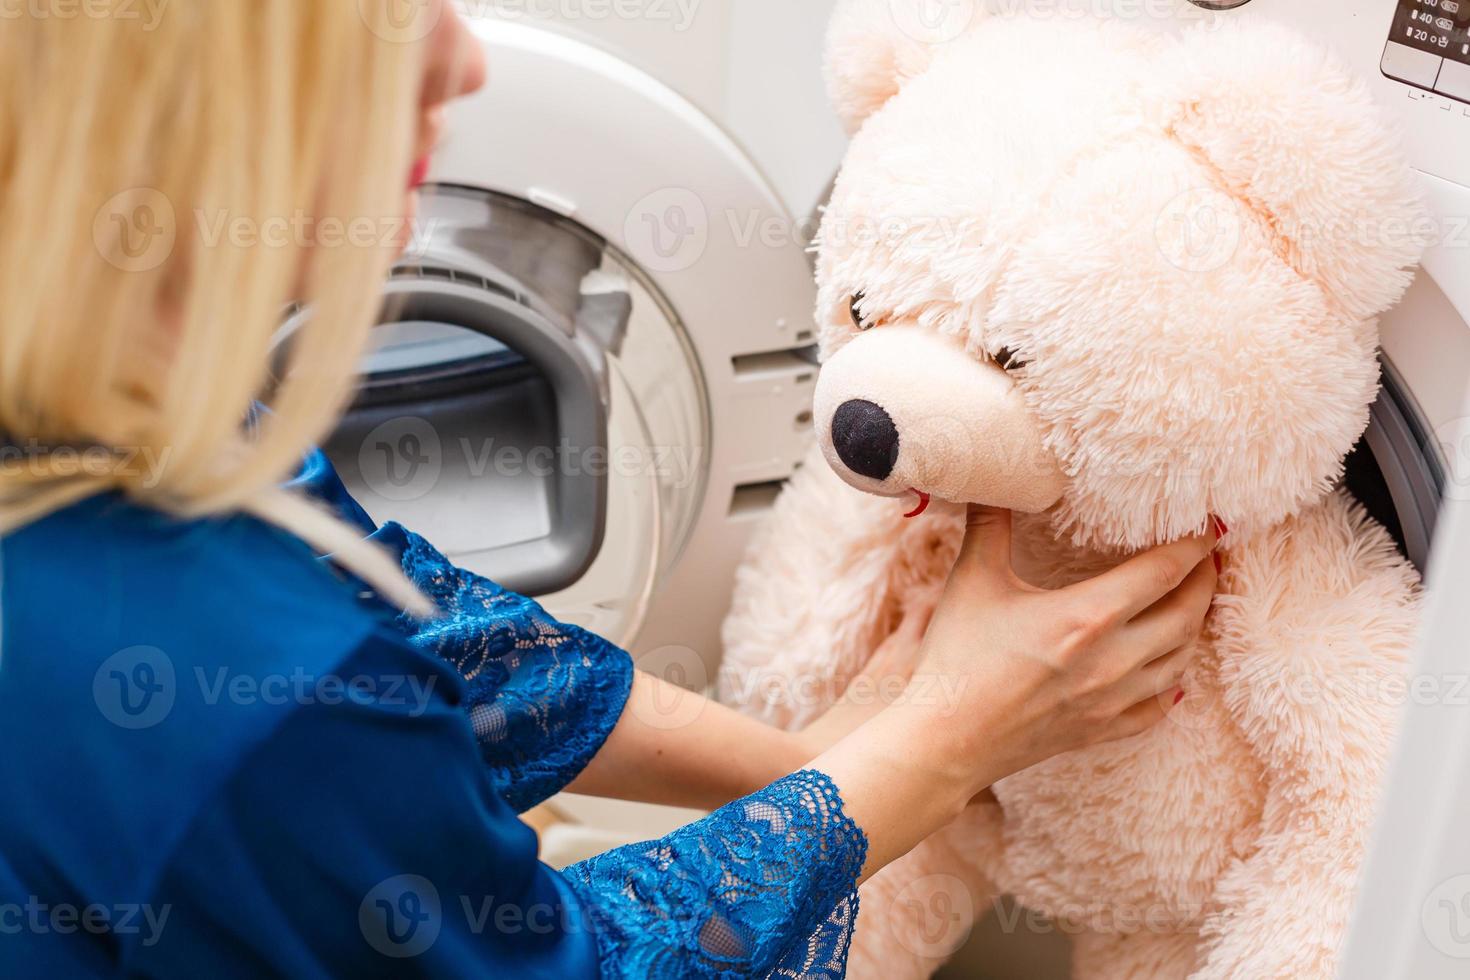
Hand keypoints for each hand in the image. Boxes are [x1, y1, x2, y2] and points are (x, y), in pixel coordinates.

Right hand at [910, 505, 1218, 791]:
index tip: (1208, 527)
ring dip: (1194, 628)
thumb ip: (990, 525)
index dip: (1192, 546)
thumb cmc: (956, 657)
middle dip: (1204, 582)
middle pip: (1187, 615)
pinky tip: (1173, 674)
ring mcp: (1111, 700)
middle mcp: (1113, 659)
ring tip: (1193, 604)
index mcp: (1088, 616)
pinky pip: (1159, 708)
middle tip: (1206, 559)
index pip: (1163, 572)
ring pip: (1181, 661)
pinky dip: (1174, 686)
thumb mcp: (972, 579)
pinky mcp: (1100, 730)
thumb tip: (991, 481)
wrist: (945, 739)